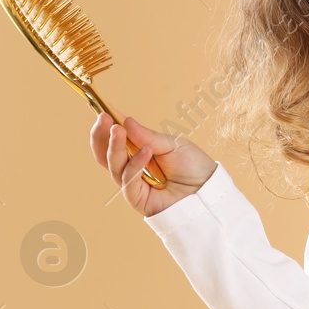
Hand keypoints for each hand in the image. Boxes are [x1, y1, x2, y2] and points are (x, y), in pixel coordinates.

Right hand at [90, 112, 216, 216]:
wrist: (208, 190)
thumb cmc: (193, 167)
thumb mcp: (173, 144)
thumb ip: (148, 136)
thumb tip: (125, 121)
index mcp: (139, 152)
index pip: (117, 140)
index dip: (106, 127)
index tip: (102, 110)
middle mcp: (132, 167)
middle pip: (105, 154)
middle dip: (101, 136)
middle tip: (103, 118)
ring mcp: (133, 183)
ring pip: (113, 165)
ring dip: (115, 146)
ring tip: (118, 129)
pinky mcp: (137, 198)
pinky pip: (128, 180)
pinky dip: (135, 164)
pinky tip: (146, 151)